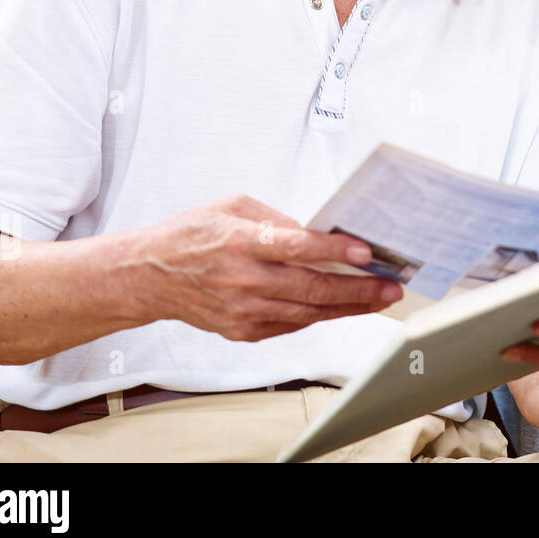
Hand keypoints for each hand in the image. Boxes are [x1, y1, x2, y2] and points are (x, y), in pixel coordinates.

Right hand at [129, 195, 401, 341]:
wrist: (149, 277)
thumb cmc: (191, 235)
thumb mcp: (233, 207)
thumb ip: (277, 220)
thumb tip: (317, 234)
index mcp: (241, 242)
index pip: (297, 248)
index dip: (335, 252)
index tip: (366, 253)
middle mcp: (243, 280)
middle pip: (311, 288)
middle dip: (357, 290)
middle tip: (389, 287)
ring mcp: (242, 310)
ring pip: (307, 312)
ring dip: (347, 307)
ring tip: (378, 299)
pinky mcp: (241, 330)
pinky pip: (290, 325)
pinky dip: (318, 316)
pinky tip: (342, 308)